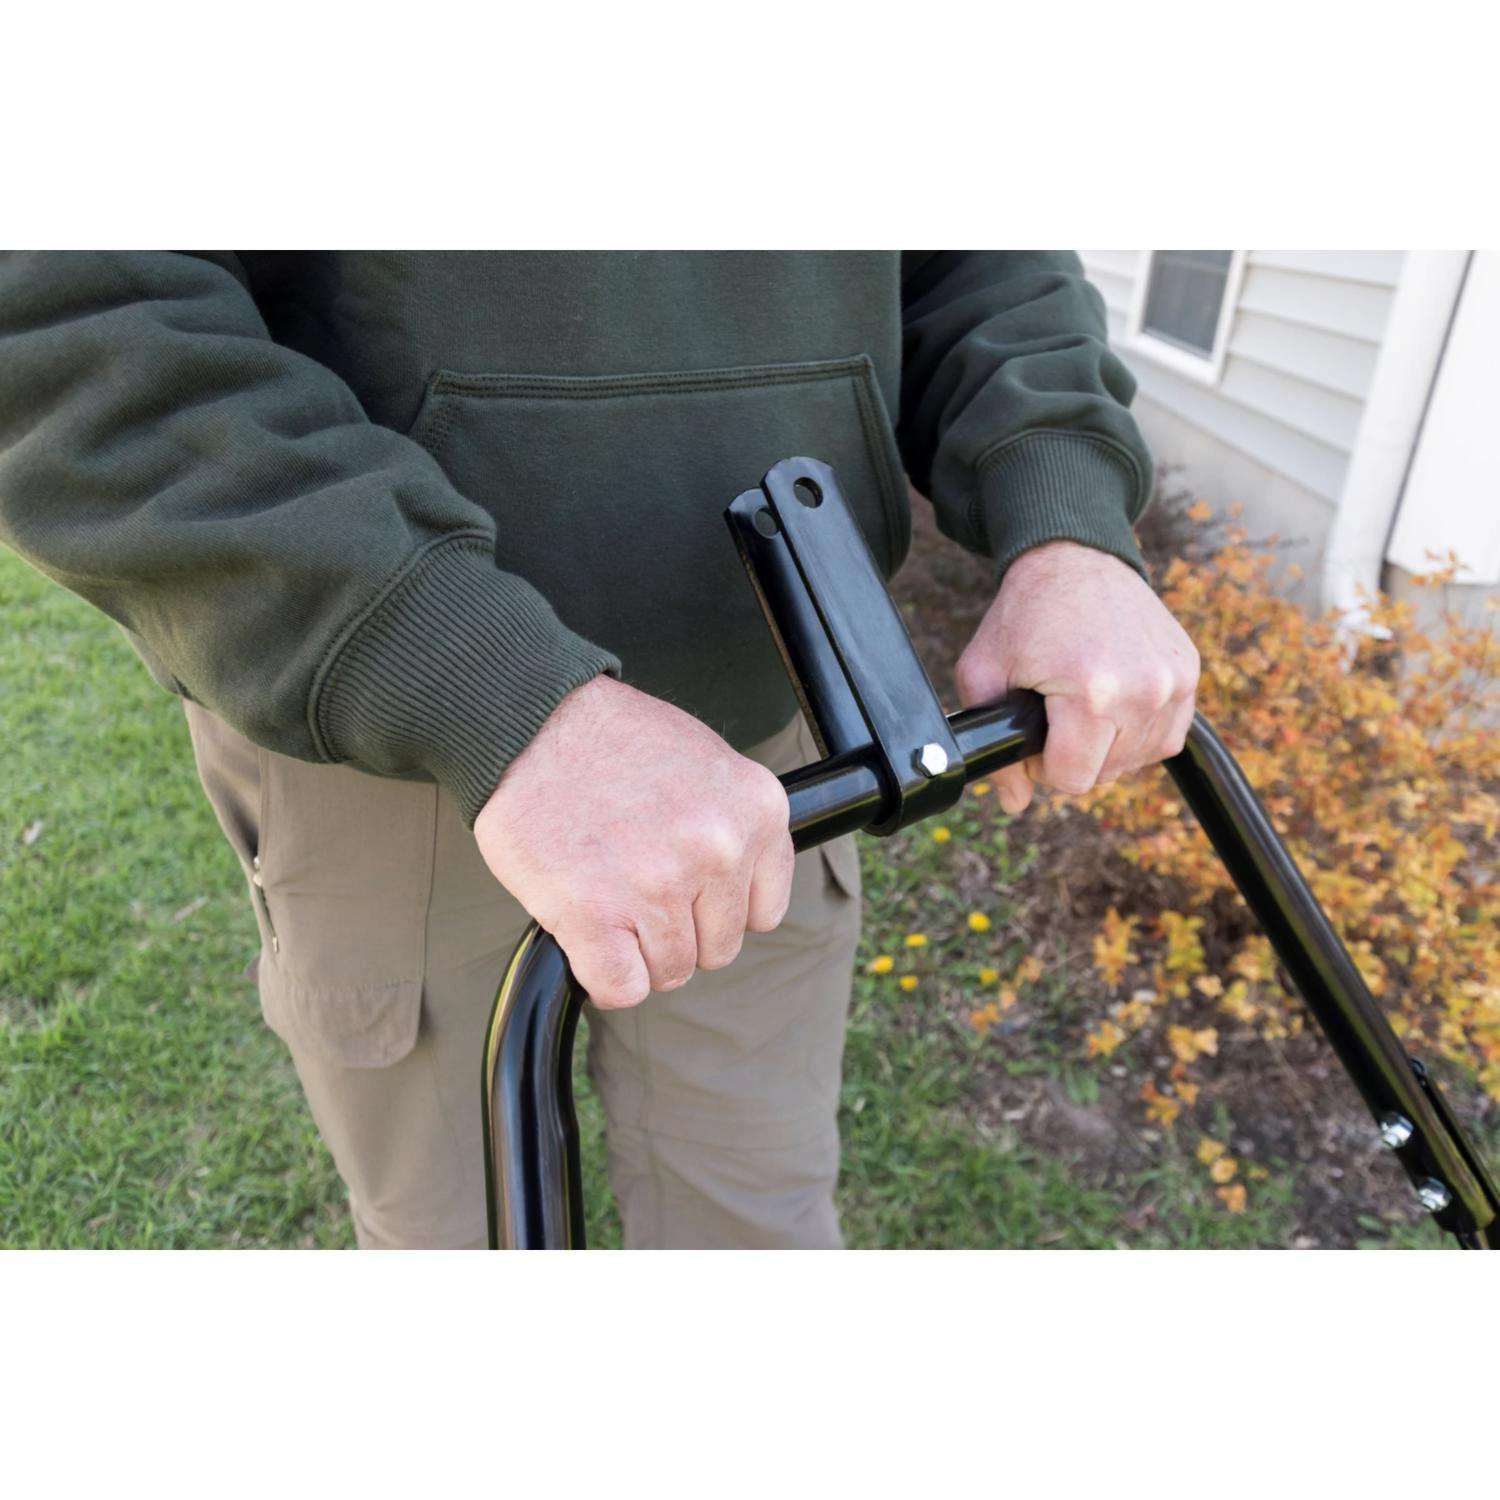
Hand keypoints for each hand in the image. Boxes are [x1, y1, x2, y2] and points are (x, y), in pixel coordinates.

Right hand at [473, 676, 794, 1008]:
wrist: (531, 719)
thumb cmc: (613, 741)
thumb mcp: (707, 763)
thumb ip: (733, 828)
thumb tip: (739, 893)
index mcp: (757, 810)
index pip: (763, 912)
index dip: (716, 907)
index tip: (685, 888)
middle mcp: (719, 848)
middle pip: (716, 949)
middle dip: (675, 930)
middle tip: (633, 883)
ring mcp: (659, 884)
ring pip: (668, 972)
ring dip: (633, 949)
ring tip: (604, 893)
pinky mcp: (596, 913)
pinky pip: (621, 988)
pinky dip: (601, 975)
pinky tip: (585, 934)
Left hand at [953, 541, 1198, 814]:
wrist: (1076, 557)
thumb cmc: (1025, 614)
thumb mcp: (983, 672)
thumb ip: (991, 743)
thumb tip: (1014, 803)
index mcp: (1093, 692)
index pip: (1073, 780)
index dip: (1044, 767)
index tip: (1035, 733)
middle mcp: (1144, 689)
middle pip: (1105, 774)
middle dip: (1073, 755)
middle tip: (1053, 712)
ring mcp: (1174, 681)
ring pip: (1136, 761)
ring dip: (1106, 745)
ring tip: (1081, 701)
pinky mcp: (1189, 673)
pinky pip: (1165, 737)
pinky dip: (1136, 731)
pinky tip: (1111, 702)